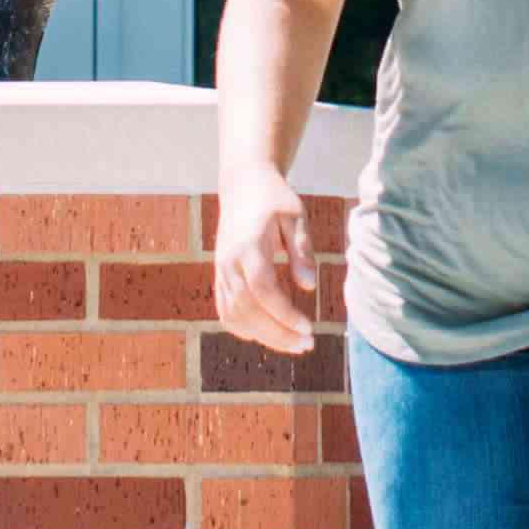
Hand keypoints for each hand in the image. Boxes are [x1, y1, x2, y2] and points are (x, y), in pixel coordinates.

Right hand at [210, 168, 324, 355]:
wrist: (243, 184)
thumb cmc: (275, 199)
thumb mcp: (295, 216)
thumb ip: (301, 250)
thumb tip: (308, 287)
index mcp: (248, 246)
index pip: (263, 290)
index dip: (284, 314)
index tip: (309, 329)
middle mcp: (228, 262)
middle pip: (247, 310)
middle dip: (277, 333)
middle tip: (307, 345)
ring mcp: (221, 270)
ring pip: (235, 315)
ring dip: (264, 336)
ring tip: (294, 345)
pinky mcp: (220, 276)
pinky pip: (226, 311)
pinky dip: (245, 329)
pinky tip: (268, 335)